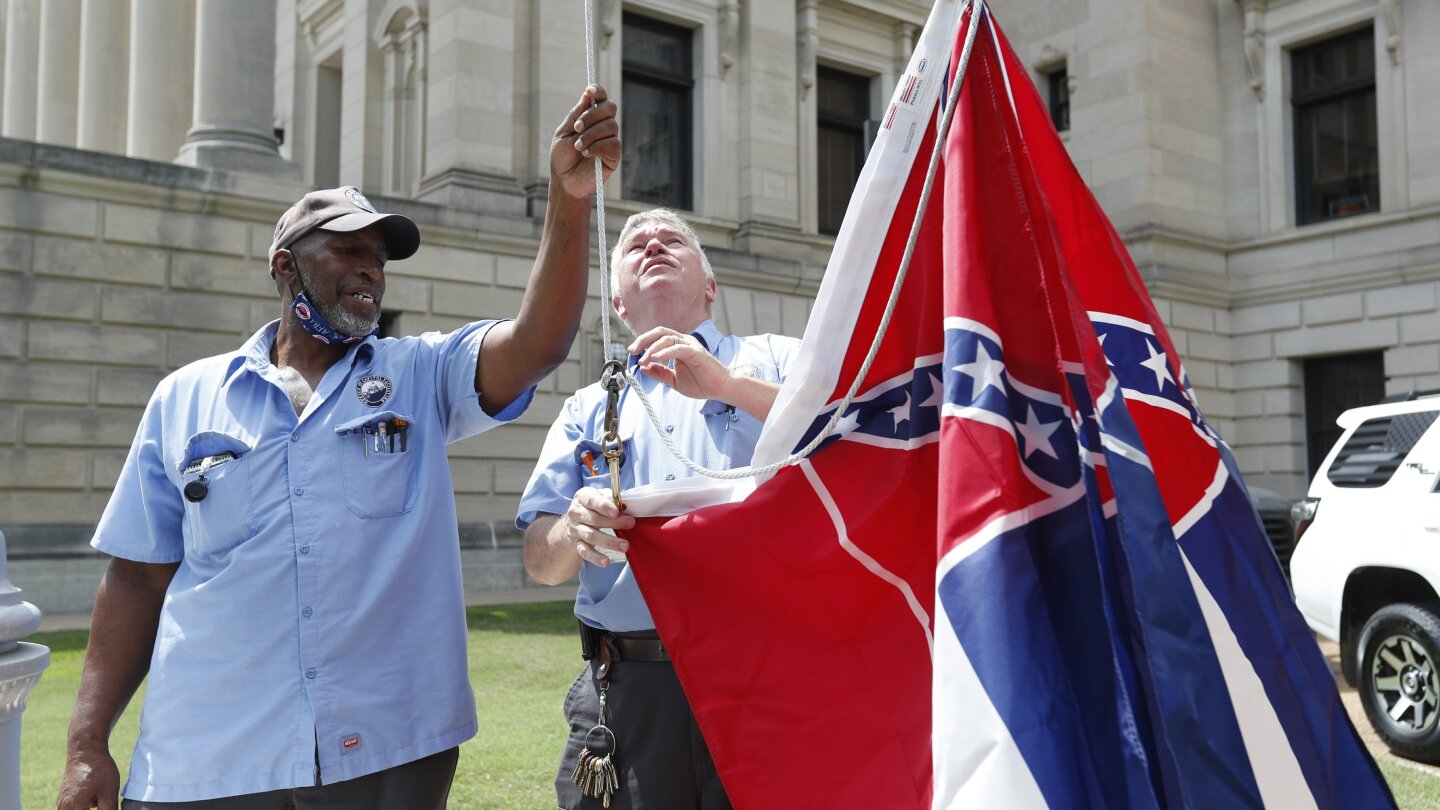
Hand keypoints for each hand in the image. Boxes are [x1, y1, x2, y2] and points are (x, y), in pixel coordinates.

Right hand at [56, 749, 119, 809]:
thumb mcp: (109, 792)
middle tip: (101, 798)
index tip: (103, 803)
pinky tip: (95, 793)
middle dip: (95, 808)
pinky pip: (75, 807)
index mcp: (74, 808)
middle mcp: (63, 808)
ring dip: (90, 808)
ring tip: (98, 794)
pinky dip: (85, 805)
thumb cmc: (99, 769)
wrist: (86, 750)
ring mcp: (62, 803)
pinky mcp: (64, 798)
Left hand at [550, 85, 619, 199]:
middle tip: (577, 128)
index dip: (598, 91)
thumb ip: (576, 115)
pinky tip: (587, 154)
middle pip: (609, 107)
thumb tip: (588, 94)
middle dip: (592, 115)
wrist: (565, 182)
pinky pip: (612, 143)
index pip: (600, 98)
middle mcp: (603, 126)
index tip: (589, 91)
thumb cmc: (563, 158)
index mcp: (590, 118)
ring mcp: (610, 140)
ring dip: (590, 135)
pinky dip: (596, 147)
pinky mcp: (614, 155)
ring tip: (578, 147)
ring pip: (610, 125)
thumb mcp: (564, 132)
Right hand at [563, 487, 635, 567]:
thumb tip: (626, 506)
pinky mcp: (575, 544)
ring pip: (591, 536)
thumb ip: (612, 499)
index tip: (617, 512)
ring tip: (624, 546)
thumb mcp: (599, 498)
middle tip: (631, 524)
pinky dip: (595, 557)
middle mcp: (575, 513)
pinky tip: (606, 562)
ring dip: (609, 542)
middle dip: (614, 523)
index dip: (604, 506)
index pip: (592, 500)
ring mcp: (575, 530)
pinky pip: (585, 552)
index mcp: (582, 497)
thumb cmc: (591, 508)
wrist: (569, 525)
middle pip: (594, 519)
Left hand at [630, 327, 733, 401]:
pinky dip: (665, 352)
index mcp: (678, 346)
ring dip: (652, 349)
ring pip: (667, 338)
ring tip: (643, 360)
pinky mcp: (697, 352)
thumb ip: (660, 373)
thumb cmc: (701, 383)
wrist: (721, 389)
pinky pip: (678, 348)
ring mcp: (690, 345)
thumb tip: (643, 368)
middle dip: (643, 340)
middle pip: (660, 332)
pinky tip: (655, 358)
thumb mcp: (674, 380)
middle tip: (632, 351)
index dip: (643, 342)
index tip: (632, 353)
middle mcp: (683, 341)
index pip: (657, 337)